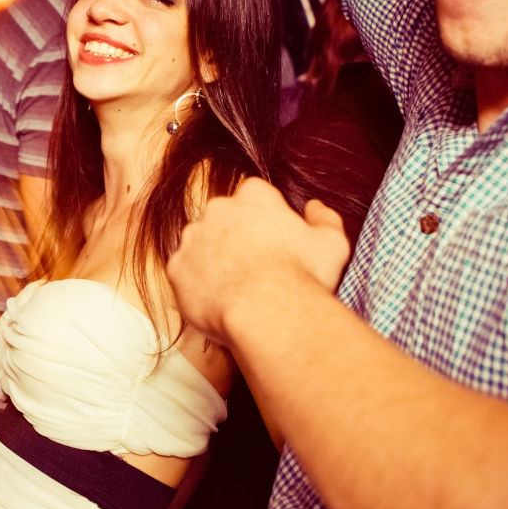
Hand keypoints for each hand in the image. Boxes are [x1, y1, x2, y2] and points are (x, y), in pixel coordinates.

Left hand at [167, 178, 350, 344]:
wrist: (267, 313)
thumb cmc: (303, 276)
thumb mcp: (332, 243)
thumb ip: (324, 218)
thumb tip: (314, 207)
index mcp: (253, 195)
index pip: (256, 196)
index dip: (266, 219)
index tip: (275, 242)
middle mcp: (217, 209)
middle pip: (225, 218)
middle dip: (236, 236)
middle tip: (256, 267)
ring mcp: (192, 238)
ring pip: (200, 244)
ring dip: (214, 259)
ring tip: (238, 286)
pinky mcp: (176, 268)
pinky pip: (184, 272)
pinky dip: (197, 283)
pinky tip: (218, 299)